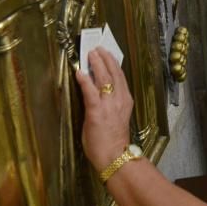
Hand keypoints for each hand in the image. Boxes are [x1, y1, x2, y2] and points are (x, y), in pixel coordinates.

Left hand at [75, 48, 133, 171]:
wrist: (114, 156)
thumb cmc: (113, 140)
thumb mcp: (116, 117)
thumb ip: (110, 103)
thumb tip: (99, 92)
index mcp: (126, 100)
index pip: (120, 77)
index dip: (113, 63)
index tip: (107, 53)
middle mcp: (119, 100)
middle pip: (114, 73)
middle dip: (105, 59)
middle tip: (98, 49)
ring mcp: (109, 105)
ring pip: (104, 78)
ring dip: (96, 64)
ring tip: (90, 54)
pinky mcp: (96, 112)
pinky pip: (90, 92)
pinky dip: (85, 81)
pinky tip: (80, 72)